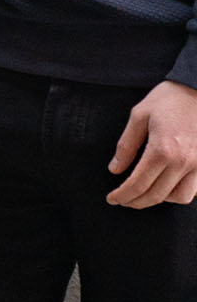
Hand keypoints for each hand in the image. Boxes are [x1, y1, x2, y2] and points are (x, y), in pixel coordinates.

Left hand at [108, 81, 196, 207]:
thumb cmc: (168, 99)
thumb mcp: (139, 115)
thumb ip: (126, 145)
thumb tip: (115, 169)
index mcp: (162, 150)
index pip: (138, 183)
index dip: (123, 195)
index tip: (112, 199)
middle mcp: (183, 162)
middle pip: (157, 194)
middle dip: (136, 201)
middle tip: (123, 200)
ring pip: (180, 197)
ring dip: (161, 199)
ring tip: (145, 193)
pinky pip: (196, 190)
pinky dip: (181, 192)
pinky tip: (167, 185)